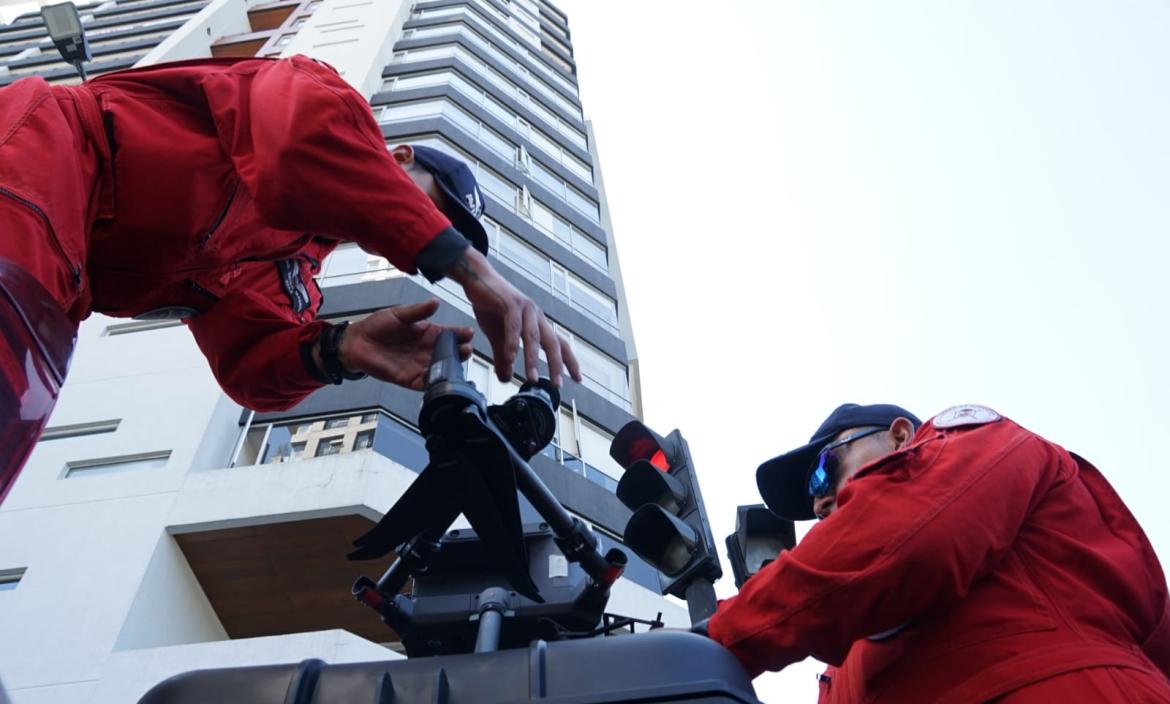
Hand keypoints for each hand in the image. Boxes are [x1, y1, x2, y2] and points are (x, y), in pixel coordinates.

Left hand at [339, 298, 472, 389]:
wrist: (357, 343)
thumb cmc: (376, 326)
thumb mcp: (399, 314)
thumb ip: (418, 311)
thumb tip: (435, 302)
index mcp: (427, 333)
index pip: (449, 334)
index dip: (460, 334)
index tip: (468, 332)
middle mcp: (426, 350)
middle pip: (449, 353)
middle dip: (460, 352)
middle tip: (466, 349)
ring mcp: (418, 365)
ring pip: (440, 369)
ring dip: (450, 368)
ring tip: (456, 363)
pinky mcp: (408, 379)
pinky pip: (424, 383)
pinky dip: (433, 383)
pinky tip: (440, 380)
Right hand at [444, 248, 581, 385]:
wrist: (477, 279)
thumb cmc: (491, 306)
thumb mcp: (497, 337)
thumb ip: (503, 358)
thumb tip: (506, 379)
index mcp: (537, 323)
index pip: (558, 344)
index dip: (569, 361)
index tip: (577, 380)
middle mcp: (535, 316)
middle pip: (552, 343)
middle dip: (557, 365)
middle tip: (558, 384)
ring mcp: (525, 308)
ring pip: (533, 337)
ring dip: (533, 359)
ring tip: (532, 378)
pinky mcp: (510, 303)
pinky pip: (514, 327)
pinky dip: (513, 343)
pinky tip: (511, 358)